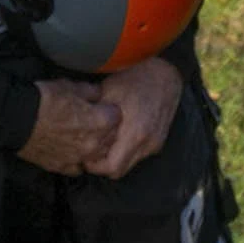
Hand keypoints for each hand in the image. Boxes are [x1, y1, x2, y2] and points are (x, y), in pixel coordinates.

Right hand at [17, 80, 118, 174]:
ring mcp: (79, 158)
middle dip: (106, 128)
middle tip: (93, 119)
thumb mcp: (71, 86)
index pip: (118, 116)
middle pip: (111, 138)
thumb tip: (98, 95)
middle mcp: (94, 144)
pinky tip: (72, 150)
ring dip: (95, 146)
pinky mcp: (63, 166)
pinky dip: (78, 159)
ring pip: (98, 155)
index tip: (102, 105)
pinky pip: (78, 167)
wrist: (18, 118)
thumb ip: (91, 91)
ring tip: (83, 136)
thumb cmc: (45, 99)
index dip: (109, 108)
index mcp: (100, 122)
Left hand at [84, 58, 183, 178]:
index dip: (95, 167)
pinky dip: (126, 151)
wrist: (164, 72)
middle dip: (103, 165)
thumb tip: (78, 134)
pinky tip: (118, 135)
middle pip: (120, 170)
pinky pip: (138, 154)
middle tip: (90, 151)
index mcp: (135, 133)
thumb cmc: (134, 79)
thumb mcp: (108, 93)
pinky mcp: (158, 141)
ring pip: (129, 163)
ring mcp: (155, 143)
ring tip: (103, 141)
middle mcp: (148, 144)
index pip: (112, 167)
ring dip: (115, 158)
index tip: (84, 156)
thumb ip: (95, 118)